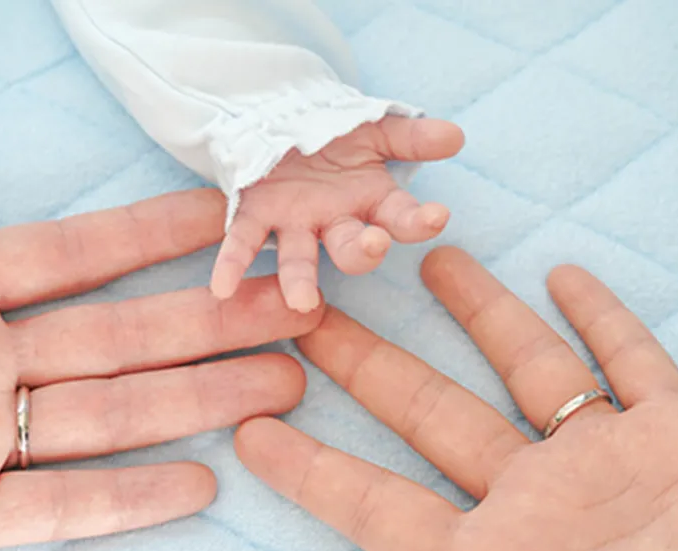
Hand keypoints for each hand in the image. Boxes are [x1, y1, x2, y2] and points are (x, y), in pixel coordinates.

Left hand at [0, 35, 319, 550]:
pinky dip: (129, 499)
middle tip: (297, 307)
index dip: (151, 235)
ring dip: (199, 400)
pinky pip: (56, 507)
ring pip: (110, 417)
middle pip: (121, 337)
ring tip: (283, 384)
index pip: (73, 256)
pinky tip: (202, 479)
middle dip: (212, 321)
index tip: (227, 217)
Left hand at [209, 117, 463, 311]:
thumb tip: (455, 137)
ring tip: (301, 301)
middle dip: (364, 251)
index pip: (403, 218)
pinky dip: (232, 264)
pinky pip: (242, 243)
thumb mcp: (376, 128)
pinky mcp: (255, 216)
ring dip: (300, 280)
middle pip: (353, 248)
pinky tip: (222, 287)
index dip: (420, 221)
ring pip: (300, 258)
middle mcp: (335, 222)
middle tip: (373, 246)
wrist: (286, 121)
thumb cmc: (338, 133)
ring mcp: (295, 225)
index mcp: (371, 203)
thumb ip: (412, 136)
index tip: (437, 217)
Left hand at [236, 247, 677, 550]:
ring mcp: (608, 459)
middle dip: (370, 365)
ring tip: (431, 263)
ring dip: (481, 313)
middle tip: (313, 315)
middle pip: (434, 414)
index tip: (251, 435)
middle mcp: (540, 498)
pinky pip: (636, 363)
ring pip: (529, 368)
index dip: (313, 474)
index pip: (380, 509)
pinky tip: (565, 276)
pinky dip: (604, 319)